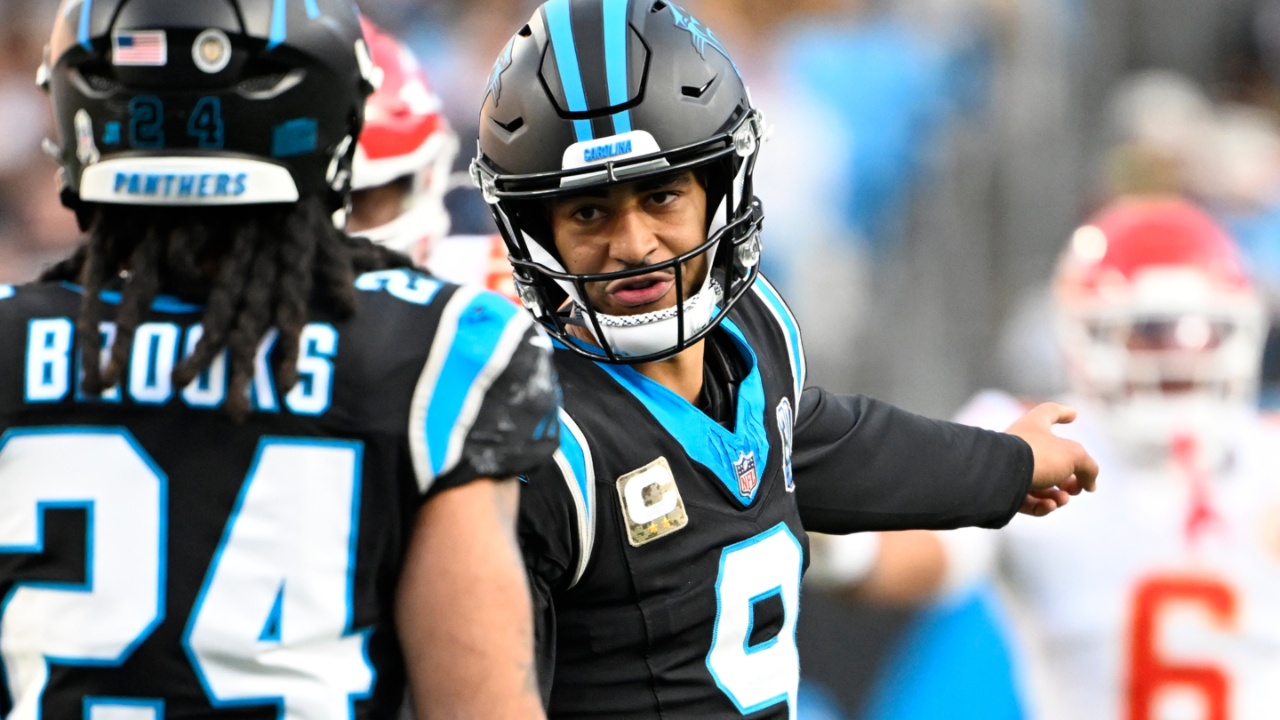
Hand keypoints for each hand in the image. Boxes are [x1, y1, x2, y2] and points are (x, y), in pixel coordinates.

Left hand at [1004, 402, 1098, 516]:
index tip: (1074, 414)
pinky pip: (1027, 500)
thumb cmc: (1037, 456)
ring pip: (1040, 485)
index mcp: (1034, 425)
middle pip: (1050, 460)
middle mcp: (1020, 444)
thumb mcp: (1074, 456)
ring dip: (1058, 496)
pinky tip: (1050, 505)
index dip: (1062, 412)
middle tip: (1077, 488)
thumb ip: (1088, 467)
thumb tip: (1089, 484)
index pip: (1049, 412)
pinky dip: (1042, 505)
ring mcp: (1010, 468)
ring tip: (1063, 499)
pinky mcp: (1004, 491)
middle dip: (1069, 478)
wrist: (999, 476)